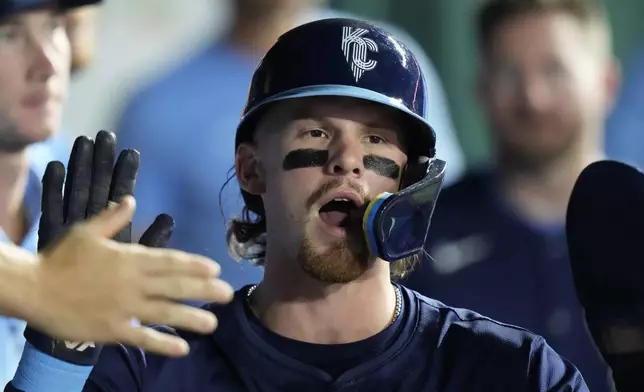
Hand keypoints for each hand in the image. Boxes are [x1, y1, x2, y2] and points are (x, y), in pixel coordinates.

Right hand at [26, 196, 231, 355]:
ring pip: (164, 313)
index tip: (215, 269)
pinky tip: (182, 348)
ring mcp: (124, 308)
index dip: (193, 265)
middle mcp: (132, 283)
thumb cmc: (60, 259)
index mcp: (128, 259)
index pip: (168, 261)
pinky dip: (162, 344)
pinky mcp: (112, 330)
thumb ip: (112, 217)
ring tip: (213, 323)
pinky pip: (141, 338)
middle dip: (203, 290)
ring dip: (190, 317)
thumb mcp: (87, 232)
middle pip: (174, 286)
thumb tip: (130, 200)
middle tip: (227, 294)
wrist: (34, 289)